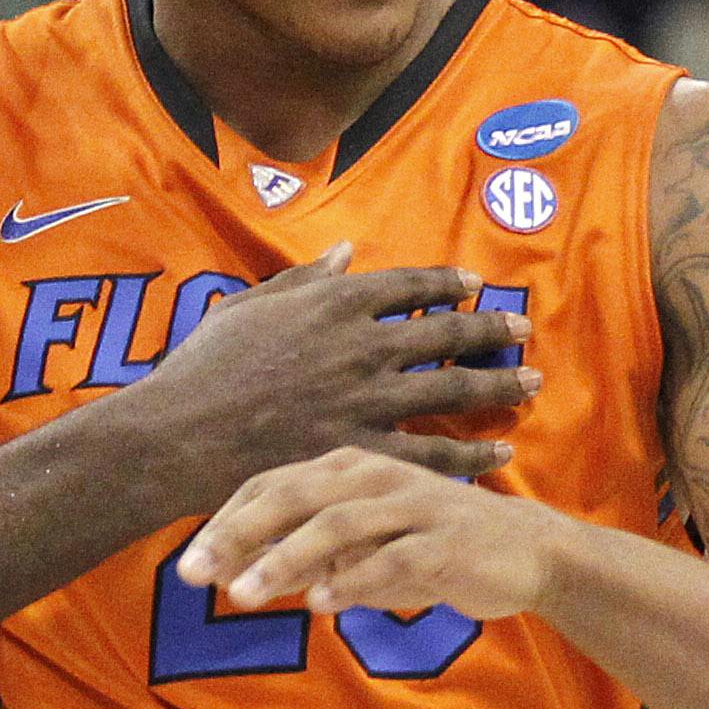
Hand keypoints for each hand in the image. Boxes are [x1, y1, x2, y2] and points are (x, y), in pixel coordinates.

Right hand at [139, 246, 538, 501]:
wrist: (176, 435)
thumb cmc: (200, 368)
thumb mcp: (245, 306)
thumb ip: (302, 279)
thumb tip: (345, 251)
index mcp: (333, 303)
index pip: (409, 284)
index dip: (447, 283)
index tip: (474, 285)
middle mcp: (361, 345)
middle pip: (446, 333)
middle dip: (491, 330)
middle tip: (523, 329)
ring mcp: (365, 400)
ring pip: (453, 390)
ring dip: (498, 384)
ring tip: (531, 383)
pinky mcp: (361, 452)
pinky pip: (431, 454)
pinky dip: (470, 455)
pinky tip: (498, 456)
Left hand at [177, 446, 569, 619]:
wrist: (522, 550)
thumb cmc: (425, 543)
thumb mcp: (359, 545)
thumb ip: (302, 554)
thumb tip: (232, 574)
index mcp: (345, 465)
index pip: (270, 485)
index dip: (224, 522)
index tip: (186, 563)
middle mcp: (373, 474)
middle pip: (292, 495)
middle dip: (237, 534)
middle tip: (193, 573)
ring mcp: (411, 503)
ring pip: (337, 525)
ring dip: (284, 561)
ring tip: (243, 595)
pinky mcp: (446, 539)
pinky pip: (393, 558)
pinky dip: (354, 581)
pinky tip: (319, 606)